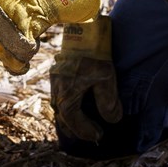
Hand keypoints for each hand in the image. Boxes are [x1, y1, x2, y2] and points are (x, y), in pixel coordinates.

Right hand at [50, 16, 123, 142]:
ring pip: (59, 107)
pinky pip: (60, 97)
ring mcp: (55, 82)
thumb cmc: (94, 55)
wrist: (82, 30)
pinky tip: (79, 104)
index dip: (86, 132)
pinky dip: (69, 106)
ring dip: (71, 118)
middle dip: (76, 129)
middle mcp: (57, 91)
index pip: (74, 122)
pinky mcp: (57, 74)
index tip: (99, 136)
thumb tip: (112, 120)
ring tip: (85, 122)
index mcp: (66, 95)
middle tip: (92, 134)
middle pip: (63, 117)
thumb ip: (108, 102)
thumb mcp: (105, 78)